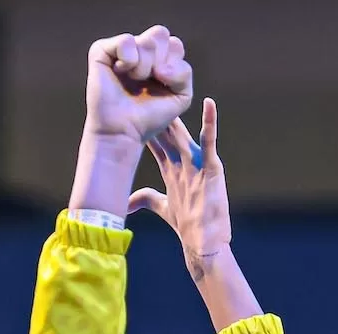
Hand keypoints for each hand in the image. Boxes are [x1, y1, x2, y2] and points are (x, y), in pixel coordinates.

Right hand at [84, 26, 192, 145]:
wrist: (124, 131)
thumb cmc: (149, 116)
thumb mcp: (181, 96)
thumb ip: (184, 73)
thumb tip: (160, 67)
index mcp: (157, 58)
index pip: (174, 44)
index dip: (174, 66)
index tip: (163, 85)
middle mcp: (139, 50)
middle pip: (161, 34)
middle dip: (160, 62)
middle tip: (148, 81)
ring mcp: (121, 49)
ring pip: (147, 41)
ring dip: (145, 67)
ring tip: (134, 81)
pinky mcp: (102, 50)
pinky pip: (126, 41)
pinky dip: (129, 60)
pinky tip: (120, 72)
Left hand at [130, 99, 231, 280]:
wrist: (203, 242)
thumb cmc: (188, 226)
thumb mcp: (162, 207)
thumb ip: (145, 199)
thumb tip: (125, 202)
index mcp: (172, 169)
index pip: (156, 142)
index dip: (144, 125)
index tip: (131, 108)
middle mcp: (184, 161)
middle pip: (167, 131)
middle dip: (156, 112)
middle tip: (146, 88)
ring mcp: (198, 163)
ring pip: (183, 132)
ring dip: (174, 112)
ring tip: (168, 87)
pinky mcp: (212, 167)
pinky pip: (209, 142)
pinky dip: (210, 122)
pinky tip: (208, 103)